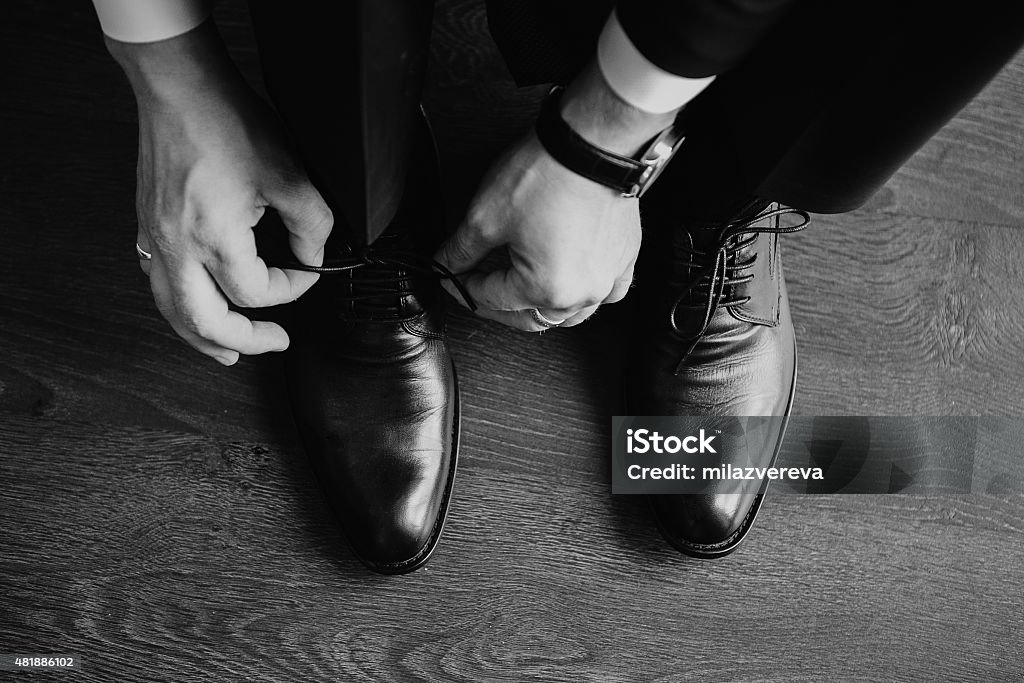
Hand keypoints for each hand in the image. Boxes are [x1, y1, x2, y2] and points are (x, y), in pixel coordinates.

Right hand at [109, 21, 331, 364]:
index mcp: (213, 240)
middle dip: (243, 341)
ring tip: (227, 352)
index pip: (257, 293)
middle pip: (205, 322)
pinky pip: (158, 283)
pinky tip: (194, 305)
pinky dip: (180, 306)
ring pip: (172, 309)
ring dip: (202, 336)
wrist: (179, 86)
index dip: (292, 290)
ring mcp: (155, 239)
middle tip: (274, 344)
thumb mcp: (289, 174)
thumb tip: (313, 254)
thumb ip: (312, 224)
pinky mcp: (148, 225)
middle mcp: (177, 248)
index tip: (308, 272)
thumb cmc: (226, 122)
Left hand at [434, 61, 677, 331]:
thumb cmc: (548, 175)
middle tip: (476, 286)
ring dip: (540, 307)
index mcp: (546, 289)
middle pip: (530, 317)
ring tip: (518, 288)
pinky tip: (570, 281)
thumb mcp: (486, 216)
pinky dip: (583, 294)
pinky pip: (604, 293)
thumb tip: (446, 263)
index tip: (450, 276)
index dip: (463, 288)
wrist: (592, 144)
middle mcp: (582, 293)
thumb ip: (461, 249)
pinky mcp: (624, 258)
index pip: (491, 299)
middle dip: (499, 306)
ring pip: (569, 313)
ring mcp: (607, 278)